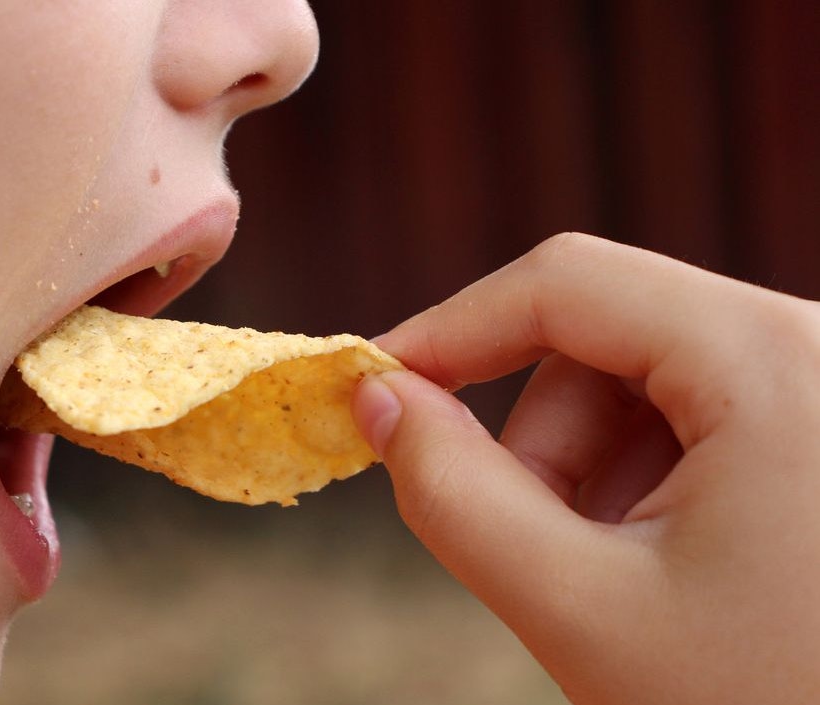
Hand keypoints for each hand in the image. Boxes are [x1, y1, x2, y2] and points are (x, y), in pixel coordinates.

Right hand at [353, 233, 819, 704]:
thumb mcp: (580, 608)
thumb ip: (454, 492)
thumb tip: (380, 398)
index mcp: (774, 359)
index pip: (566, 284)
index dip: (450, 331)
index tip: (376, 387)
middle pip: (605, 340)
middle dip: (544, 444)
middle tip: (541, 549)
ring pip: (646, 380)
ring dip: (595, 473)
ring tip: (623, 579)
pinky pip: (702, 414)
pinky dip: (650, 481)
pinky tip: (676, 570)